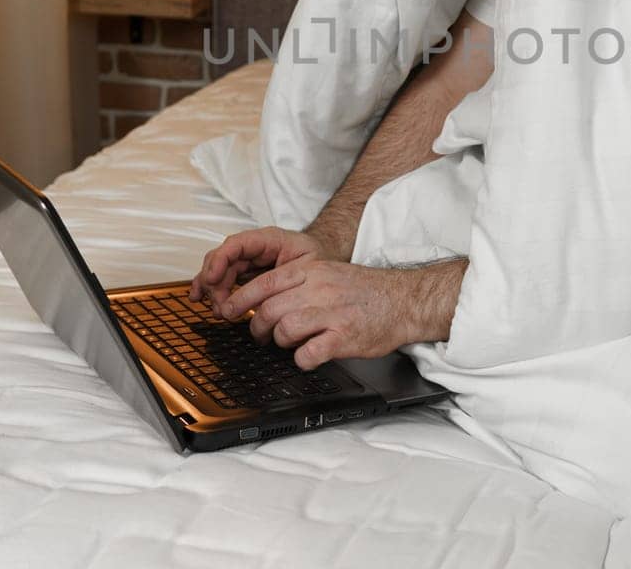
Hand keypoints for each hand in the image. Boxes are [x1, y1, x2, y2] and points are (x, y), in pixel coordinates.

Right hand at [188, 227, 335, 312]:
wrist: (328, 265)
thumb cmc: (321, 261)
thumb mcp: (309, 266)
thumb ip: (286, 276)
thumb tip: (262, 295)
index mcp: (269, 239)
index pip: (237, 244)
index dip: (219, 260)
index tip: (211, 278)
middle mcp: (255, 248)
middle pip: (223, 259)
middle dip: (215, 283)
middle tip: (221, 308)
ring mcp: (249, 261)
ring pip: (220, 270)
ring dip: (211, 289)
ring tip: (215, 310)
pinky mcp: (247, 274)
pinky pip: (224, 279)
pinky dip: (212, 290)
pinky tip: (202, 300)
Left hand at [220, 258, 465, 369]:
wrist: (403, 301)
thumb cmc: (364, 291)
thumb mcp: (328, 273)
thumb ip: (298, 282)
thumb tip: (263, 298)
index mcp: (312, 271)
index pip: (264, 284)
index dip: (240, 300)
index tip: (227, 311)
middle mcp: (319, 289)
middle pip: (268, 310)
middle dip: (257, 328)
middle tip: (261, 335)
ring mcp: (331, 314)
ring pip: (284, 331)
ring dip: (280, 342)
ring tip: (290, 343)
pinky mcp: (343, 337)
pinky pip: (308, 354)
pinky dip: (302, 359)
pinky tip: (309, 355)